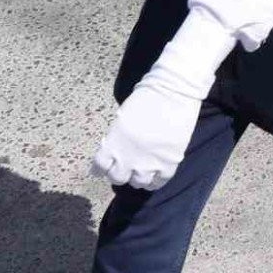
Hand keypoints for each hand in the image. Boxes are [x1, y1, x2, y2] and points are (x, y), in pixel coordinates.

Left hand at [90, 76, 200, 190]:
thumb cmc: (146, 97)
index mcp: (113, 142)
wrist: (173, 90)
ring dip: (138, 177)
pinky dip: (156, 180)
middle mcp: (127, 157)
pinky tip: (157, 173)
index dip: (102, 168)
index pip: (100, 166)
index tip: (104, 168)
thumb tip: (115, 149)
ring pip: (138, 183)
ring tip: (143, 171)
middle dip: (120, 173)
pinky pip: (159, 181)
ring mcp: (149, 162)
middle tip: (126, 167)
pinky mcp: (169, 163)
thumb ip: (116, 137)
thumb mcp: (122, 117)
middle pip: (117, 178)